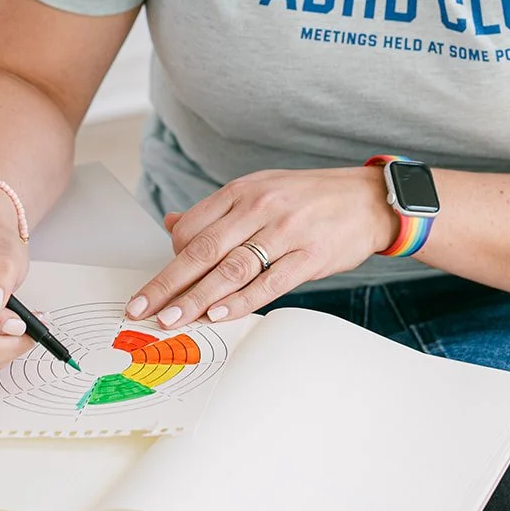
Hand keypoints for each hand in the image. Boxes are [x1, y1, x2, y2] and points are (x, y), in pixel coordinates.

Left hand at [124, 167, 396, 326]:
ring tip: (172, 320)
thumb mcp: (260, 190)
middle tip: (142, 310)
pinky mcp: (309, 255)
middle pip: (203, 249)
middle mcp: (260, 207)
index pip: (192, 226)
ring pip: (231, 268)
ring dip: (197, 298)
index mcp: (243, 191)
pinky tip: (219, 314)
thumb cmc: (309, 198)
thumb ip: (217, 211)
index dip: (169, 260)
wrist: (367, 199)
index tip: (152, 289)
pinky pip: (269, 282)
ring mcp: (285, 231)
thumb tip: (171, 225)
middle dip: (168, 283)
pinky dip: (242, 301)